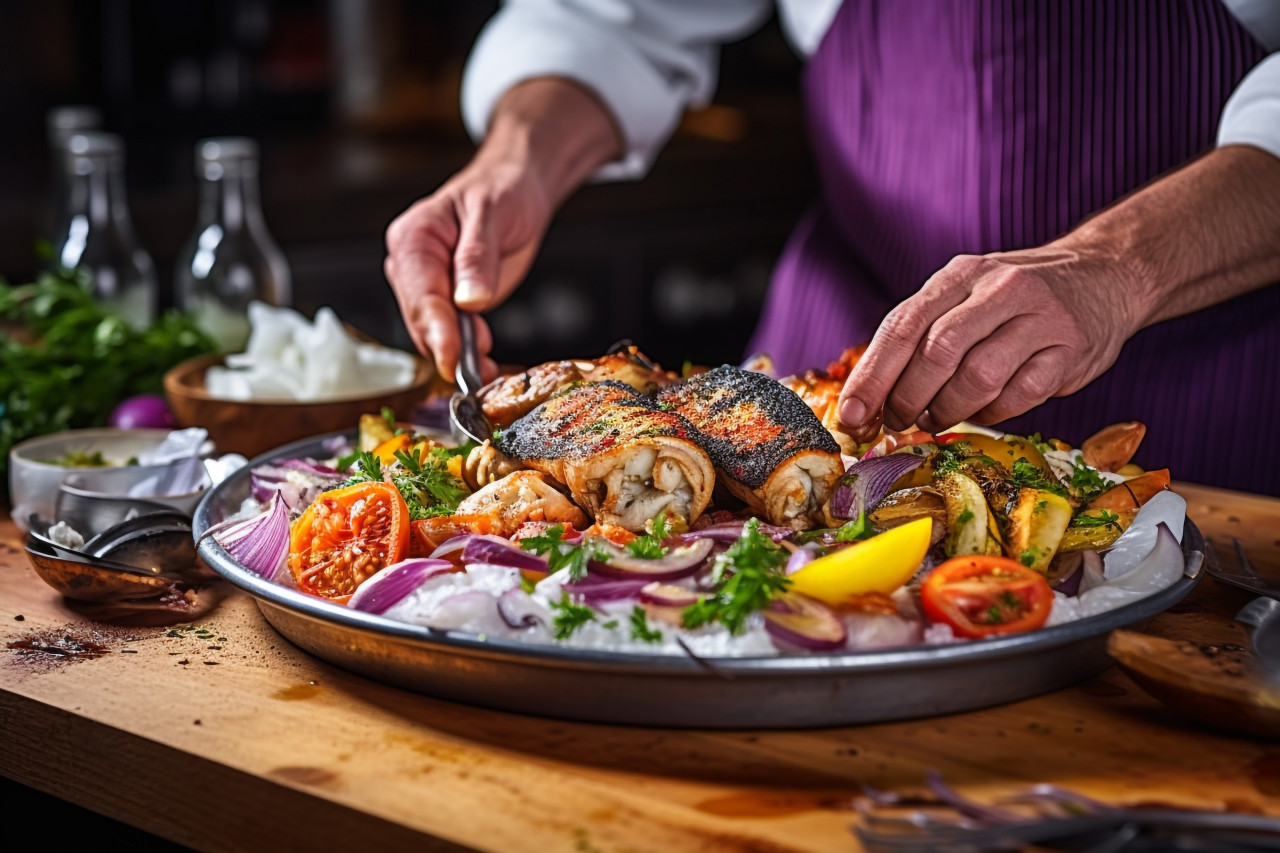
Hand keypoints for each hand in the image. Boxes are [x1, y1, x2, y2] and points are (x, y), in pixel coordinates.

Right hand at [384, 78, 623, 381]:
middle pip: (422, 321)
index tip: (454, 359)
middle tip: (478, 374)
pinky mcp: (446, 299)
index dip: (437, 331)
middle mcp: (411, 265)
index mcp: (413, 238)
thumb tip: (469, 300)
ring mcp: (427, 284)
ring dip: (459, 355)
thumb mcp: (493, 214)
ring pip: (433, 333)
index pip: (420, 295)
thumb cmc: (502, 190)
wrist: (516, 187)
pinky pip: (450, 332)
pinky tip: (485, 360)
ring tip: (488, 369)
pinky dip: (466, 350)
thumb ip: (478, 257)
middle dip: (449, 349)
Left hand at [837, 245, 1147, 433]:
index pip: (903, 326)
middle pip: (937, 353)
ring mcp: (1039, 318)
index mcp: (960, 275)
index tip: (852, 414)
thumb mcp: (963, 296)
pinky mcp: (1070, 350)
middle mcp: (1000, 289)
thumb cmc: (1012, 299)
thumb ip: (919, 336)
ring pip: (978, 378)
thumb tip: (866, 397)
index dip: (873, 376)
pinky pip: (1020, 396)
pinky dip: (992, 412)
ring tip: (937, 417)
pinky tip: (983, 409)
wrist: (1103, 276)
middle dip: (908, 398)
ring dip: (948, 410)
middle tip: (898, 421)